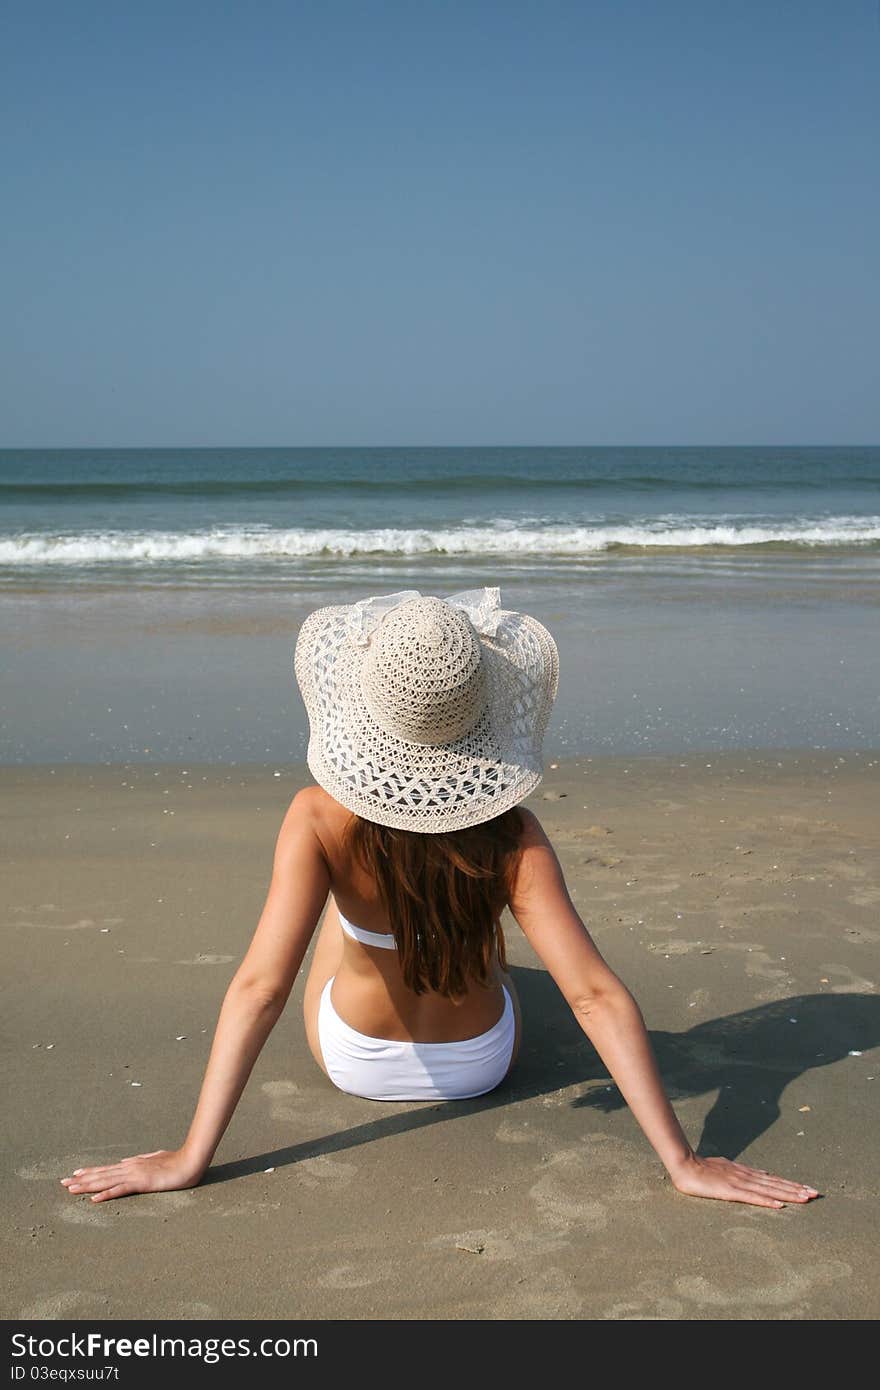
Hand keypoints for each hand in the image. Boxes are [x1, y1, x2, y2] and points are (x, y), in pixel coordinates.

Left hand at [60, 1149, 204, 1202]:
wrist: (190, 1161)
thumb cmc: (176, 1161)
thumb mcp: (156, 1159)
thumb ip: (141, 1160)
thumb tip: (126, 1162)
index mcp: (133, 1164)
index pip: (107, 1169)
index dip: (90, 1172)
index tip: (75, 1174)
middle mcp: (129, 1167)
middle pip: (101, 1174)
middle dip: (81, 1179)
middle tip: (62, 1182)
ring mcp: (134, 1174)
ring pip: (105, 1181)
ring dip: (87, 1186)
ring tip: (71, 1189)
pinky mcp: (141, 1183)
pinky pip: (120, 1190)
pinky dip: (105, 1194)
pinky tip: (93, 1199)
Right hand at [669, 1153, 819, 1207]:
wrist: (685, 1165)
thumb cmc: (702, 1168)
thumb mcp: (726, 1168)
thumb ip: (743, 1173)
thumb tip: (762, 1174)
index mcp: (746, 1172)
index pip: (773, 1180)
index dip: (791, 1185)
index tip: (807, 1189)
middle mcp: (746, 1176)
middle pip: (776, 1184)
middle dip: (797, 1190)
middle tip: (816, 1194)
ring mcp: (739, 1183)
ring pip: (769, 1190)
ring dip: (788, 1194)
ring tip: (806, 1199)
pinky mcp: (730, 1191)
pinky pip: (752, 1198)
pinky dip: (767, 1202)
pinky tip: (780, 1206)